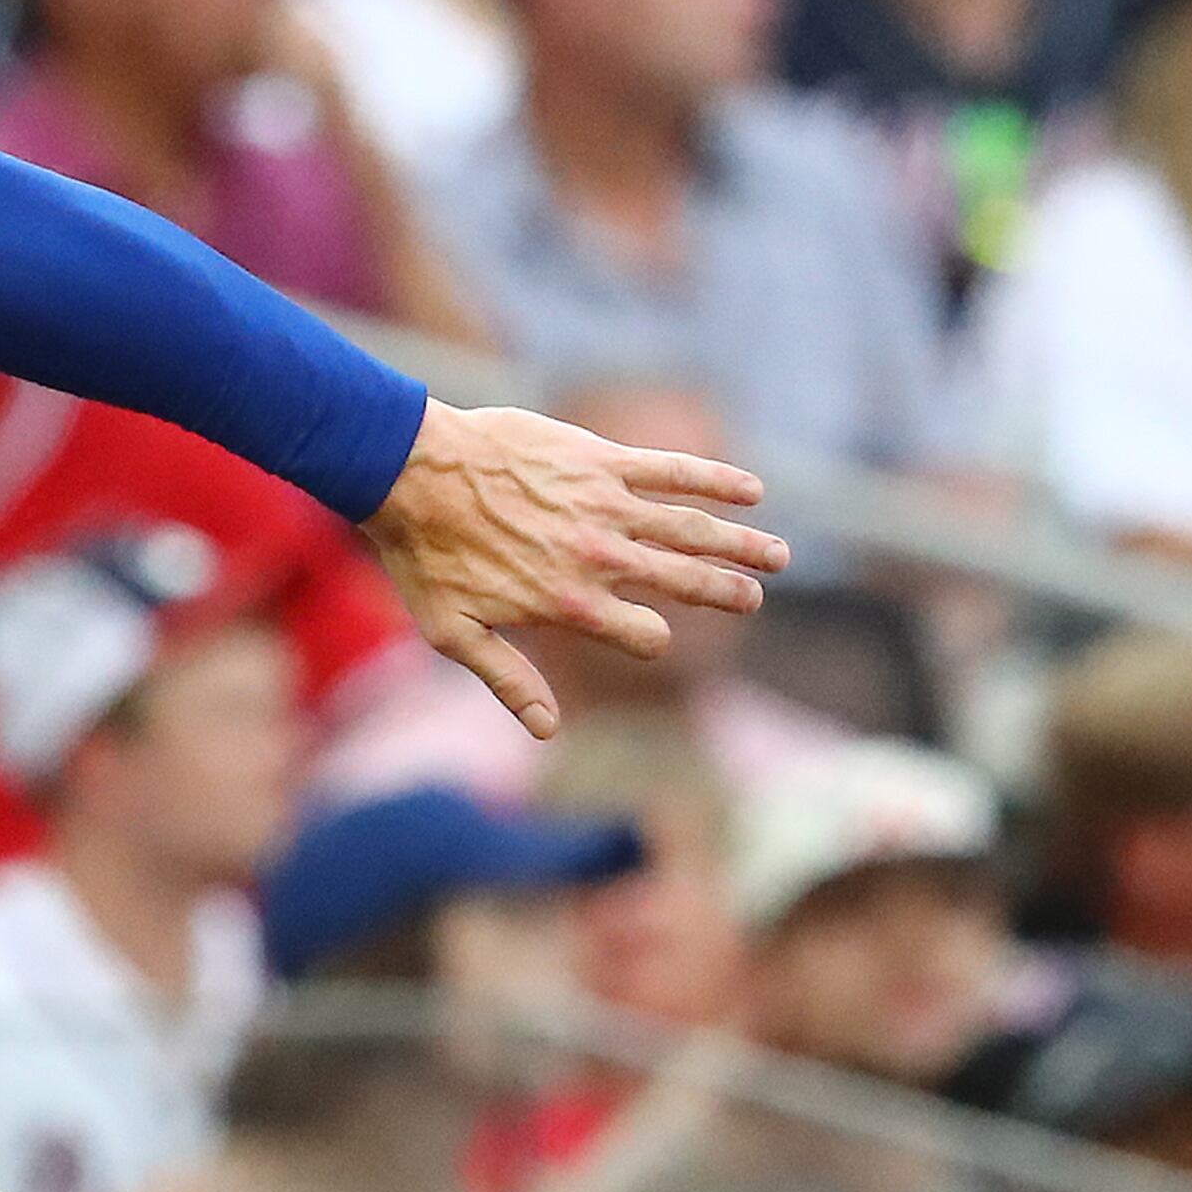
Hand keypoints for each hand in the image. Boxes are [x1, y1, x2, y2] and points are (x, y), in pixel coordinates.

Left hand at [361, 402, 787, 740]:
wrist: (411, 472)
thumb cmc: (425, 556)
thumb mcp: (453, 634)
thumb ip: (506, 679)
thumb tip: (546, 730)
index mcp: (566, 603)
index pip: (639, 633)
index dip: (652, 640)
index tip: (655, 639)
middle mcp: (597, 557)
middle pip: (682, 580)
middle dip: (726, 592)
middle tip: (756, 599)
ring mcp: (604, 506)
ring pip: (691, 527)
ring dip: (740, 543)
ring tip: (779, 555)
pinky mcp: (602, 461)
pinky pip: (672, 470)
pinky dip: (715, 479)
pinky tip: (752, 490)